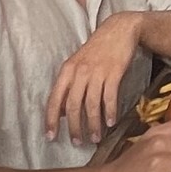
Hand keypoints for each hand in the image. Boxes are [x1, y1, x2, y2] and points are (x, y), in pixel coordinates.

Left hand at [45, 12, 140, 143]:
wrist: (120, 29)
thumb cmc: (98, 48)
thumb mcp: (78, 63)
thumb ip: (69, 85)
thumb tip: (61, 111)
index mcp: (67, 70)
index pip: (54, 99)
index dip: (51, 120)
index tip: (51, 136)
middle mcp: (79, 72)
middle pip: (73, 106)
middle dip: (75, 127)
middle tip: (78, 142)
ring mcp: (97, 72)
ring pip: (91, 104)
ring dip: (93, 124)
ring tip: (96, 137)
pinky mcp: (114, 72)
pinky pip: (109, 97)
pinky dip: (110, 112)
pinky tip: (111, 121)